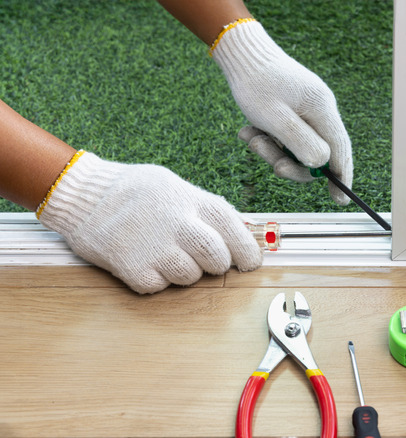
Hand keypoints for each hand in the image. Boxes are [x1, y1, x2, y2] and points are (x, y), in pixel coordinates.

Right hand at [37, 152, 262, 293]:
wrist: (83, 194)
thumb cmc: (136, 191)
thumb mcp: (177, 187)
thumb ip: (208, 210)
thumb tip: (246, 230)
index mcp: (194, 201)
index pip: (236, 231)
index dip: (248, 251)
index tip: (250, 263)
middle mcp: (179, 223)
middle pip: (218, 260)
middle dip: (216, 265)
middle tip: (205, 260)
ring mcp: (156, 247)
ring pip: (190, 277)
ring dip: (184, 273)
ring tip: (166, 253)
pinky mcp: (133, 268)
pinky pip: (160, 286)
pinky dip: (156, 279)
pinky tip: (144, 260)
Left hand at [211, 19, 352, 205]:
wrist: (240, 54)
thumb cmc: (255, 84)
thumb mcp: (275, 118)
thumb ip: (301, 143)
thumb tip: (322, 164)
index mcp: (322, 109)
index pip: (340, 149)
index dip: (341, 176)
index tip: (340, 200)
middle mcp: (319, 110)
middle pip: (316, 153)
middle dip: (291, 163)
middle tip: (272, 166)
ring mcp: (305, 110)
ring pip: (296, 147)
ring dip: (272, 150)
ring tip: (250, 137)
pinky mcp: (291, 110)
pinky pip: (284, 136)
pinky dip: (266, 139)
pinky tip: (248, 131)